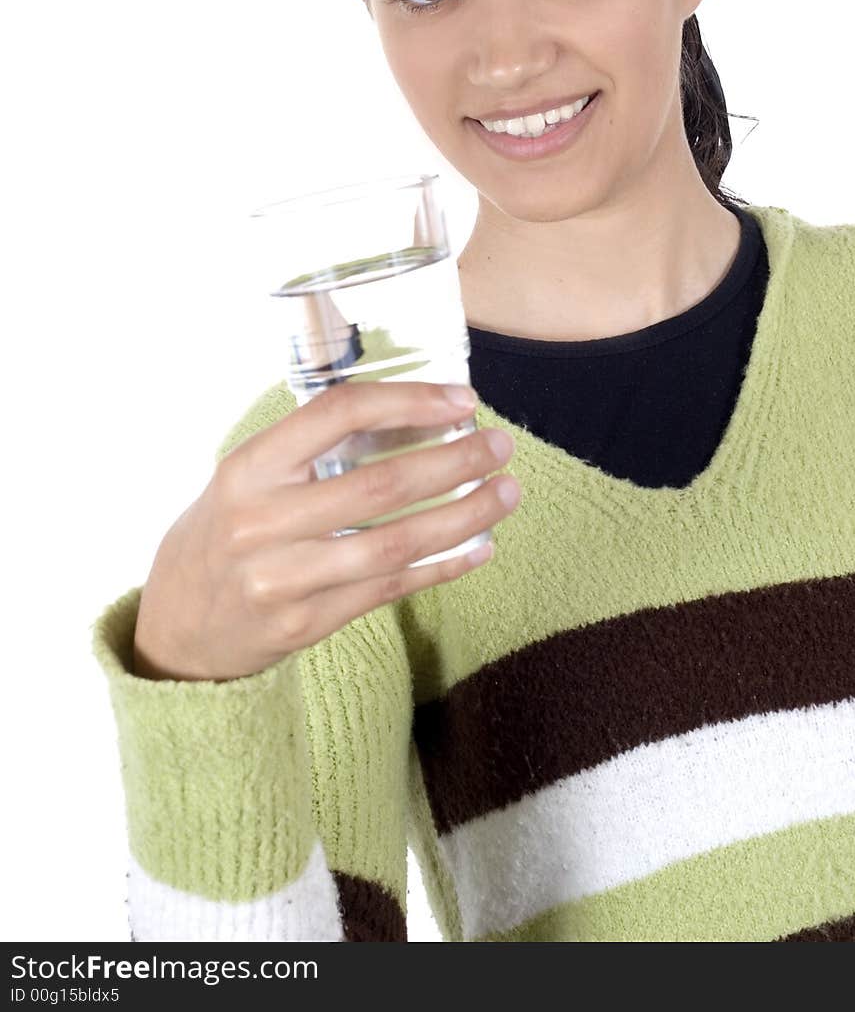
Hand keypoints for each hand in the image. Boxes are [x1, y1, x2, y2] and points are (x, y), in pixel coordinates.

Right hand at [132, 381, 519, 681]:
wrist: (178, 623)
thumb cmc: (226, 529)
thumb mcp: (248, 475)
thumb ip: (311, 447)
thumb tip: (414, 411)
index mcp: (249, 467)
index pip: (337, 413)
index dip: (407, 401)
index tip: (461, 399)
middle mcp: (262, 521)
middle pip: (379, 486)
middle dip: (454, 462)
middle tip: (501, 446)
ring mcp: (283, 578)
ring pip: (394, 545)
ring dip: (463, 517)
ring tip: (506, 493)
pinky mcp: (305, 624)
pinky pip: (389, 590)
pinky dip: (442, 567)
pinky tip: (480, 547)